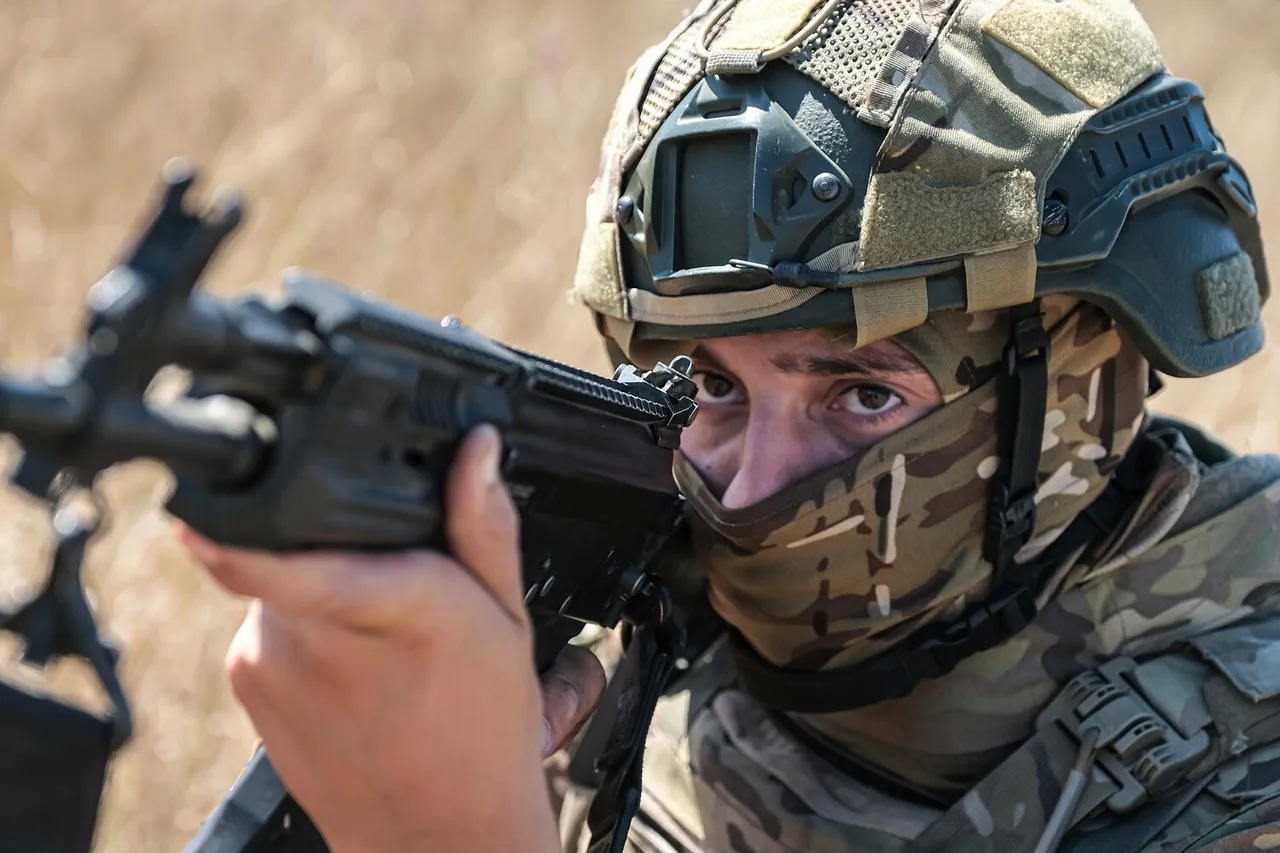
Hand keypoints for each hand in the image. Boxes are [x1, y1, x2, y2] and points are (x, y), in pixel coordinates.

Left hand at [177, 424, 604, 852]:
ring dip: (319, 584)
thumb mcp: (506, 618)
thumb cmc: (481, 731)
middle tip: (396, 585)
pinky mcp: (242, 679)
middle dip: (343, 542)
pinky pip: (265, 615)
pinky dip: (301, 621)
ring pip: (282, 576)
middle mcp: (314, 636)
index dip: (237, 535)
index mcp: (392, 608)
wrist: (438, 833)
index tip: (194, 509)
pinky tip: (347, 662)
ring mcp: (267, 661)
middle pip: (304, 539)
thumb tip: (477, 451)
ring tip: (376, 637)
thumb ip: (483, 526)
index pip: (295, 563)